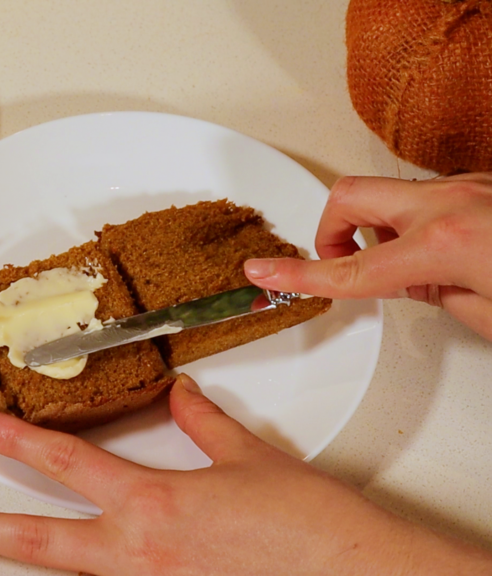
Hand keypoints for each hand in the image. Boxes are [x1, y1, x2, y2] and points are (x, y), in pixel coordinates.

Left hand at [0, 375, 491, 574]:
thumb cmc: (308, 528)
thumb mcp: (252, 462)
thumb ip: (206, 428)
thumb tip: (184, 399)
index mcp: (153, 505)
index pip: (70, 464)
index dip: (21, 440)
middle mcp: (139, 554)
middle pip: (41, 541)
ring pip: (70, 573)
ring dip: (25, 557)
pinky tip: (80, 568)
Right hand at [244, 174, 491, 338]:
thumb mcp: (488, 316)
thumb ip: (437, 295)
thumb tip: (420, 282)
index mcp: (444, 243)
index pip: (349, 269)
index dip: (297, 275)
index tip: (263, 273)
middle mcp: (450, 204)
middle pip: (349, 199)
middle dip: (332, 232)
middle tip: (343, 262)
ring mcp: (469, 186)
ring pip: (390, 195)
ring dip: (382, 228)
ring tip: (412, 265)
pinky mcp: (484, 183)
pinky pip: (428, 196)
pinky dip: (419, 222)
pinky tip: (445, 250)